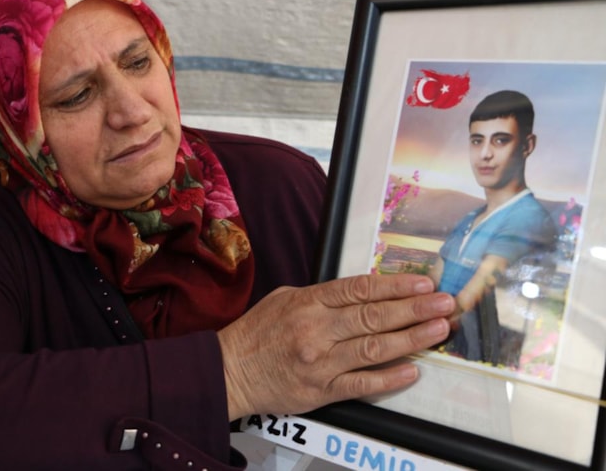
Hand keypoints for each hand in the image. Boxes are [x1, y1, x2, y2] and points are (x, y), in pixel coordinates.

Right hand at [217, 274, 453, 420]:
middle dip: (414, 309)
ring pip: (374, 349)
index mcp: (308, 302)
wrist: (230, 370)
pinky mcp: (320, 390)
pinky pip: (361, 384)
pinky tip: (412, 371)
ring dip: (411, 339)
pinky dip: (388, 378)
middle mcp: (316, 330)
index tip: (423, 284)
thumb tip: (362, 292)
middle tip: (445, 304)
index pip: (360, 289)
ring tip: (438, 330)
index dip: (395, 286)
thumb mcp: (284, 299)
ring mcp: (319, 362)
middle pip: (374, 316)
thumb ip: (322, 296)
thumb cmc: (257, 333)